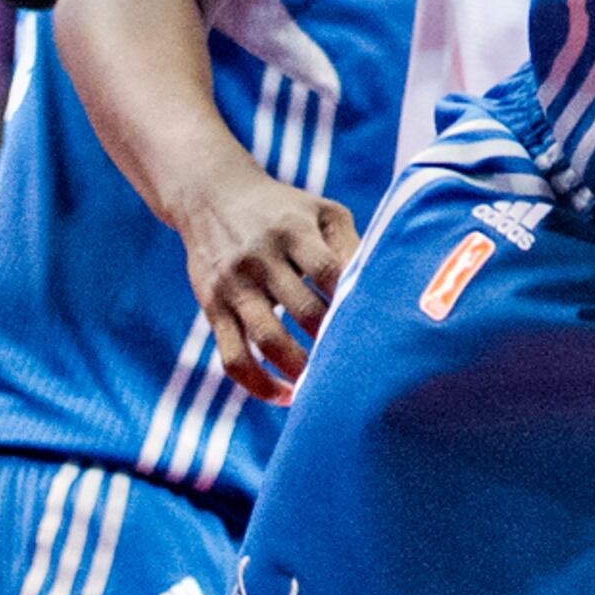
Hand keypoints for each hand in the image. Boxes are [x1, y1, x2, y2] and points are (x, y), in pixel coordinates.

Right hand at [175, 163, 361, 400]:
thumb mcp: (320, 211)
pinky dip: (257, 384)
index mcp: (293, 230)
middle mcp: (260, 258)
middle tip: (362, 364)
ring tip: (326, 386)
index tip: (379, 326)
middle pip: (303, 309)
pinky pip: (232, 356)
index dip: (353, 299)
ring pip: (268, 338)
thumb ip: (350, 245)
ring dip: (299, 368)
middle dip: (332, 339)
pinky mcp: (212, 308)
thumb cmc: (284, 210)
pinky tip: (285, 396)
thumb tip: (383, 286)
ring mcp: (234, 285)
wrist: (212, 197)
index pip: (329, 269)